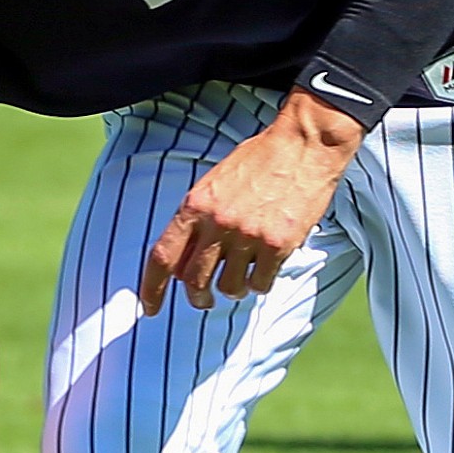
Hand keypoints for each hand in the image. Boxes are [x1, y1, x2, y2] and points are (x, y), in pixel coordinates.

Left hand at [139, 90, 362, 314]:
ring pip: (229, 287)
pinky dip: (260, 283)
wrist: (303, 144)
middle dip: (197, 297)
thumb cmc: (258, 161)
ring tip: (241, 276)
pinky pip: (261, 283)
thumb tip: (183, 262)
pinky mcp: (278, 244)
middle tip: (204, 299)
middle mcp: (218, 223)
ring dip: (233, 289)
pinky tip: (265, 269)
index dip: (151, 288)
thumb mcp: (214, 183)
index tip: (151, 308)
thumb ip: (197, 219)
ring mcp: (248, 235)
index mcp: (195, 205)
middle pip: (193, 281)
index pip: (163, 256)